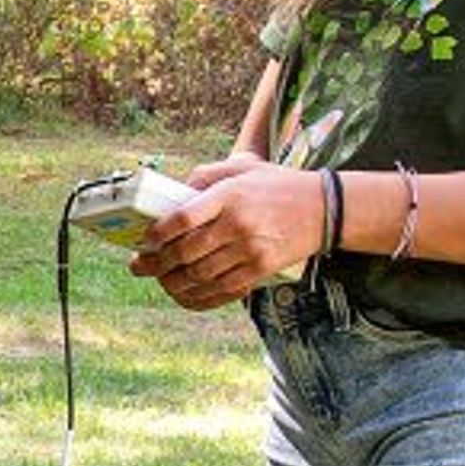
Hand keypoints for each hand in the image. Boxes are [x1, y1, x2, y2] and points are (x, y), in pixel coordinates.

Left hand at [136, 158, 323, 309]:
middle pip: (186, 252)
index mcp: (230, 195)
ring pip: (200, 276)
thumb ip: (206, 176)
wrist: (325, 209)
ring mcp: (250, 250)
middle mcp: (239, 224)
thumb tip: (173, 193)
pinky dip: (198, 297)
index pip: (183, 217)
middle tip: (140, 266)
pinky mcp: (261, 270)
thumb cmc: (277, 186)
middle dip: (157, 263)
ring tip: (159, 279)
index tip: (144, 240)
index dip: (157, 233)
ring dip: (172, 282)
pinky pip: (222, 291)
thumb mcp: (243, 168)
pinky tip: (183, 294)